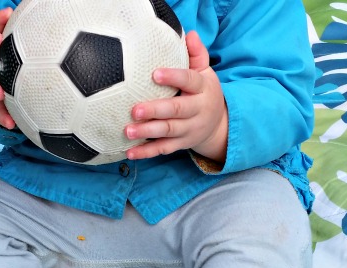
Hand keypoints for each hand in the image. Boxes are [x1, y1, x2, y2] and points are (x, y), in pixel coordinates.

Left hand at [124, 31, 227, 163]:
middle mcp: (197, 111)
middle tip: (135, 110)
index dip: (173, 78)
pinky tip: (130, 152)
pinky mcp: (181, 144)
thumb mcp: (205, 72)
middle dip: (155, 111)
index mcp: (202, 89)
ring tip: (127, 131)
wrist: (219, 125)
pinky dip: (146, 152)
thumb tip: (190, 34)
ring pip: (168, 132)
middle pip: (176, 111)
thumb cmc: (204, 92)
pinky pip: (163, 149)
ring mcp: (189, 130)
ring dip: (147, 132)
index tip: (155, 74)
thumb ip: (197, 55)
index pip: (189, 81)